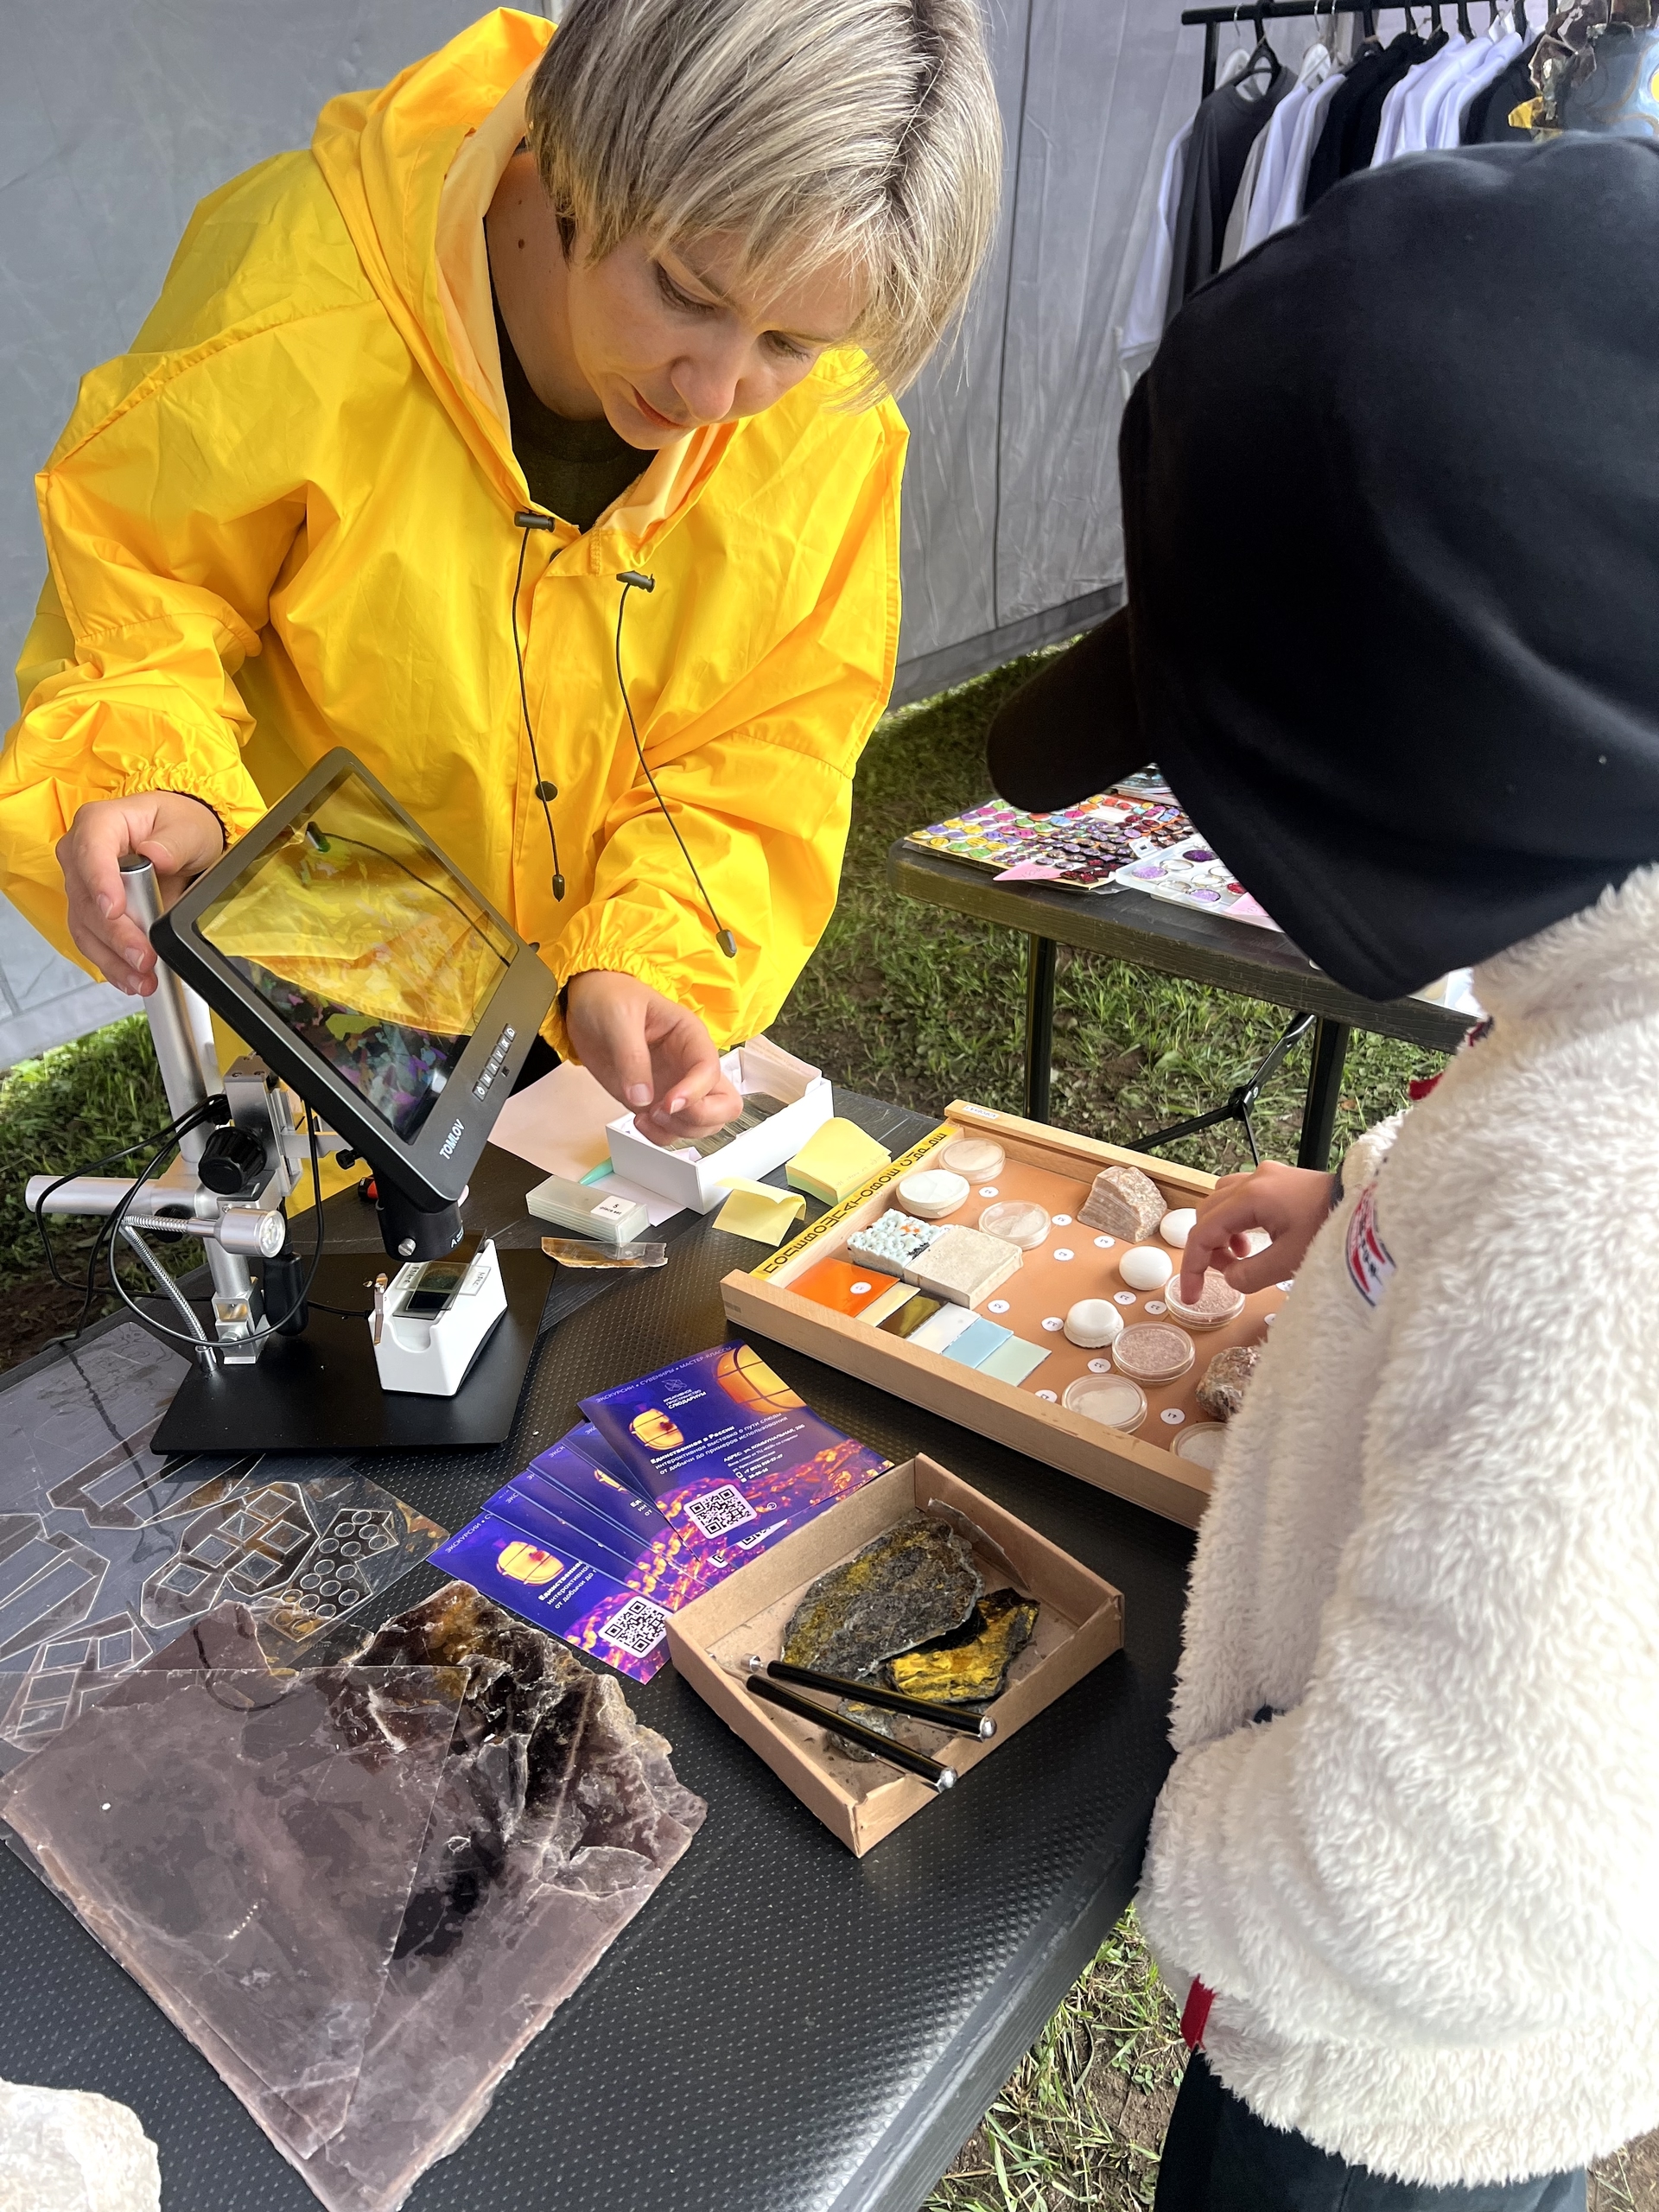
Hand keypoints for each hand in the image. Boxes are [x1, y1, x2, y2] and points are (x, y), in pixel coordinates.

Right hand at [57, 791, 225, 994]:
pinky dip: (113, 964)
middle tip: (143, 958)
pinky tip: (132, 979)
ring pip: (86, 928)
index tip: (114, 910)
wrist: (182, 840)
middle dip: (115, 934)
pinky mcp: (92, 912)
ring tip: (142, 979)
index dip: (100, 882)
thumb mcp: (188, 828)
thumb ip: (173, 843)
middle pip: (86, 899)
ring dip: (113, 958)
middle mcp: (82, 854)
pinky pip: (94, 942)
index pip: (91, 852)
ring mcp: (84, 885)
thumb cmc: (179, 825)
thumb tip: (156, 855)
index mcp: (100, 824)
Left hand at [563, 971, 740, 1144]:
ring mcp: (675, 1086)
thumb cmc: (609, 997)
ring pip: (703, 1124)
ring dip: (679, 1129)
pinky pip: (672, 1131)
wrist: (585, 1004)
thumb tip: (642, 1098)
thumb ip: (631, 1058)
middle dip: (700, 1117)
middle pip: (725, 1104)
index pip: (711, 1071)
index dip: (696, 1093)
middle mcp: (689, 1065)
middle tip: (665, 1111)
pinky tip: (639, 1121)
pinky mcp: (655, 1102)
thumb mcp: (619, 1018)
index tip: (669, 1104)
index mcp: (691, 1037)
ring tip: (646, 1116)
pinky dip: (660, 1135)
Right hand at [1179, 1160, 1338, 1301]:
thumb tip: (1230, 1278)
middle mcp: (1252, 1180)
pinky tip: (1254, 1239)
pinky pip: (1240, 1197)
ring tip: (1240, 1256)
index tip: (1192, 1296)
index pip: (1203, 1232)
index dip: (1193, 1267)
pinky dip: (1237, 1220)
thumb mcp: (1288, 1262)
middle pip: (1207, 1214)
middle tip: (1223, 1274)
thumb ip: (1250, 1275)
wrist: (1370, 1206)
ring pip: (1221, 1203)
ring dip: (1222, 1232)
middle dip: (1208, 1248)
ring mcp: (1265, 1176)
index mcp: (1250, 1198)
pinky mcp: (1278, 1179)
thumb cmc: (1331, 1230)